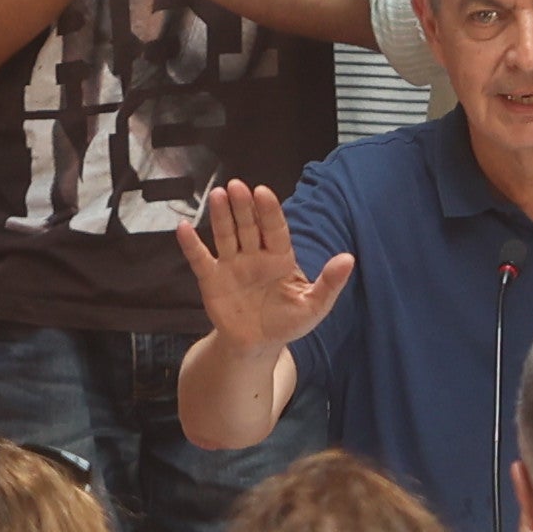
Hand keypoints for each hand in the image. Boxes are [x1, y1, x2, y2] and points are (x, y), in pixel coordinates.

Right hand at [179, 178, 347, 359]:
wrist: (258, 345)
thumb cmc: (287, 323)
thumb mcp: (313, 307)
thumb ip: (329, 284)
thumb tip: (349, 258)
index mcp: (280, 258)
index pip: (275, 229)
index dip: (269, 211)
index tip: (263, 192)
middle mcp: (254, 255)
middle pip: (248, 226)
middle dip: (243, 207)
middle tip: (237, 186)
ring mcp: (231, 265)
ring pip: (226, 235)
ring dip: (220, 216)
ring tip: (217, 195)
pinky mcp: (211, 280)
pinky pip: (200, 259)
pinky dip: (191, 245)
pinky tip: (184, 227)